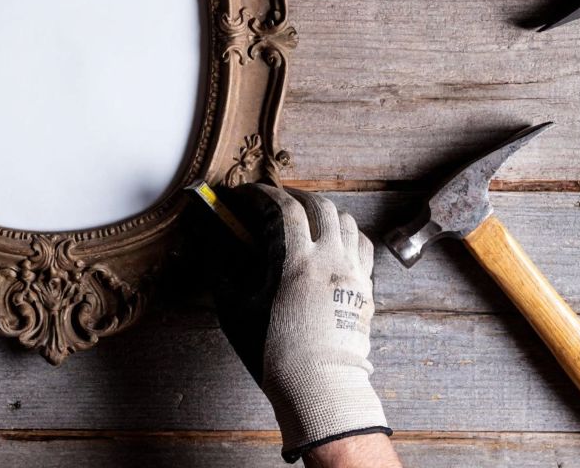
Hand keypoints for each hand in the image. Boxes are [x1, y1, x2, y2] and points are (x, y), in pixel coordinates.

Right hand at [204, 184, 390, 462]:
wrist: (321, 386)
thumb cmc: (275, 352)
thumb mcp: (237, 310)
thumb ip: (224, 271)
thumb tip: (213, 245)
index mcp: (297, 262)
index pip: (283, 209)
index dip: (262, 194)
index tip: (247, 193)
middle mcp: (331, 260)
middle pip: (321, 207)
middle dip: (297, 196)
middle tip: (278, 199)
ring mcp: (354, 273)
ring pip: (347, 222)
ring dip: (325, 212)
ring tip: (309, 217)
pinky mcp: (367, 289)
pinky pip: (363, 247)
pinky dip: (348, 235)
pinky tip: (336, 243)